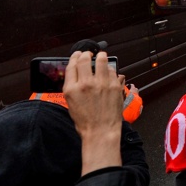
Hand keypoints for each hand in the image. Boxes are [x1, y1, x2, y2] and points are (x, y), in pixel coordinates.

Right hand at [63, 51, 123, 174]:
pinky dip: (110, 69)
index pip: (71, 64)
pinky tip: (109, 72)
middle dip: (87, 54)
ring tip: (101, 57)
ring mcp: (101, 84)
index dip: (75, 56)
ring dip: (101, 56)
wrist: (101, 131)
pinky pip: (112, 70)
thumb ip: (73, 85)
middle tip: (89, 54)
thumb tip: (77, 71)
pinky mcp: (114, 85)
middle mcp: (85, 84)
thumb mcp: (71, 102)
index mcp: (71, 88)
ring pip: (101, 59)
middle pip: (84, 59)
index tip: (78, 54)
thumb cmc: (86, 121)